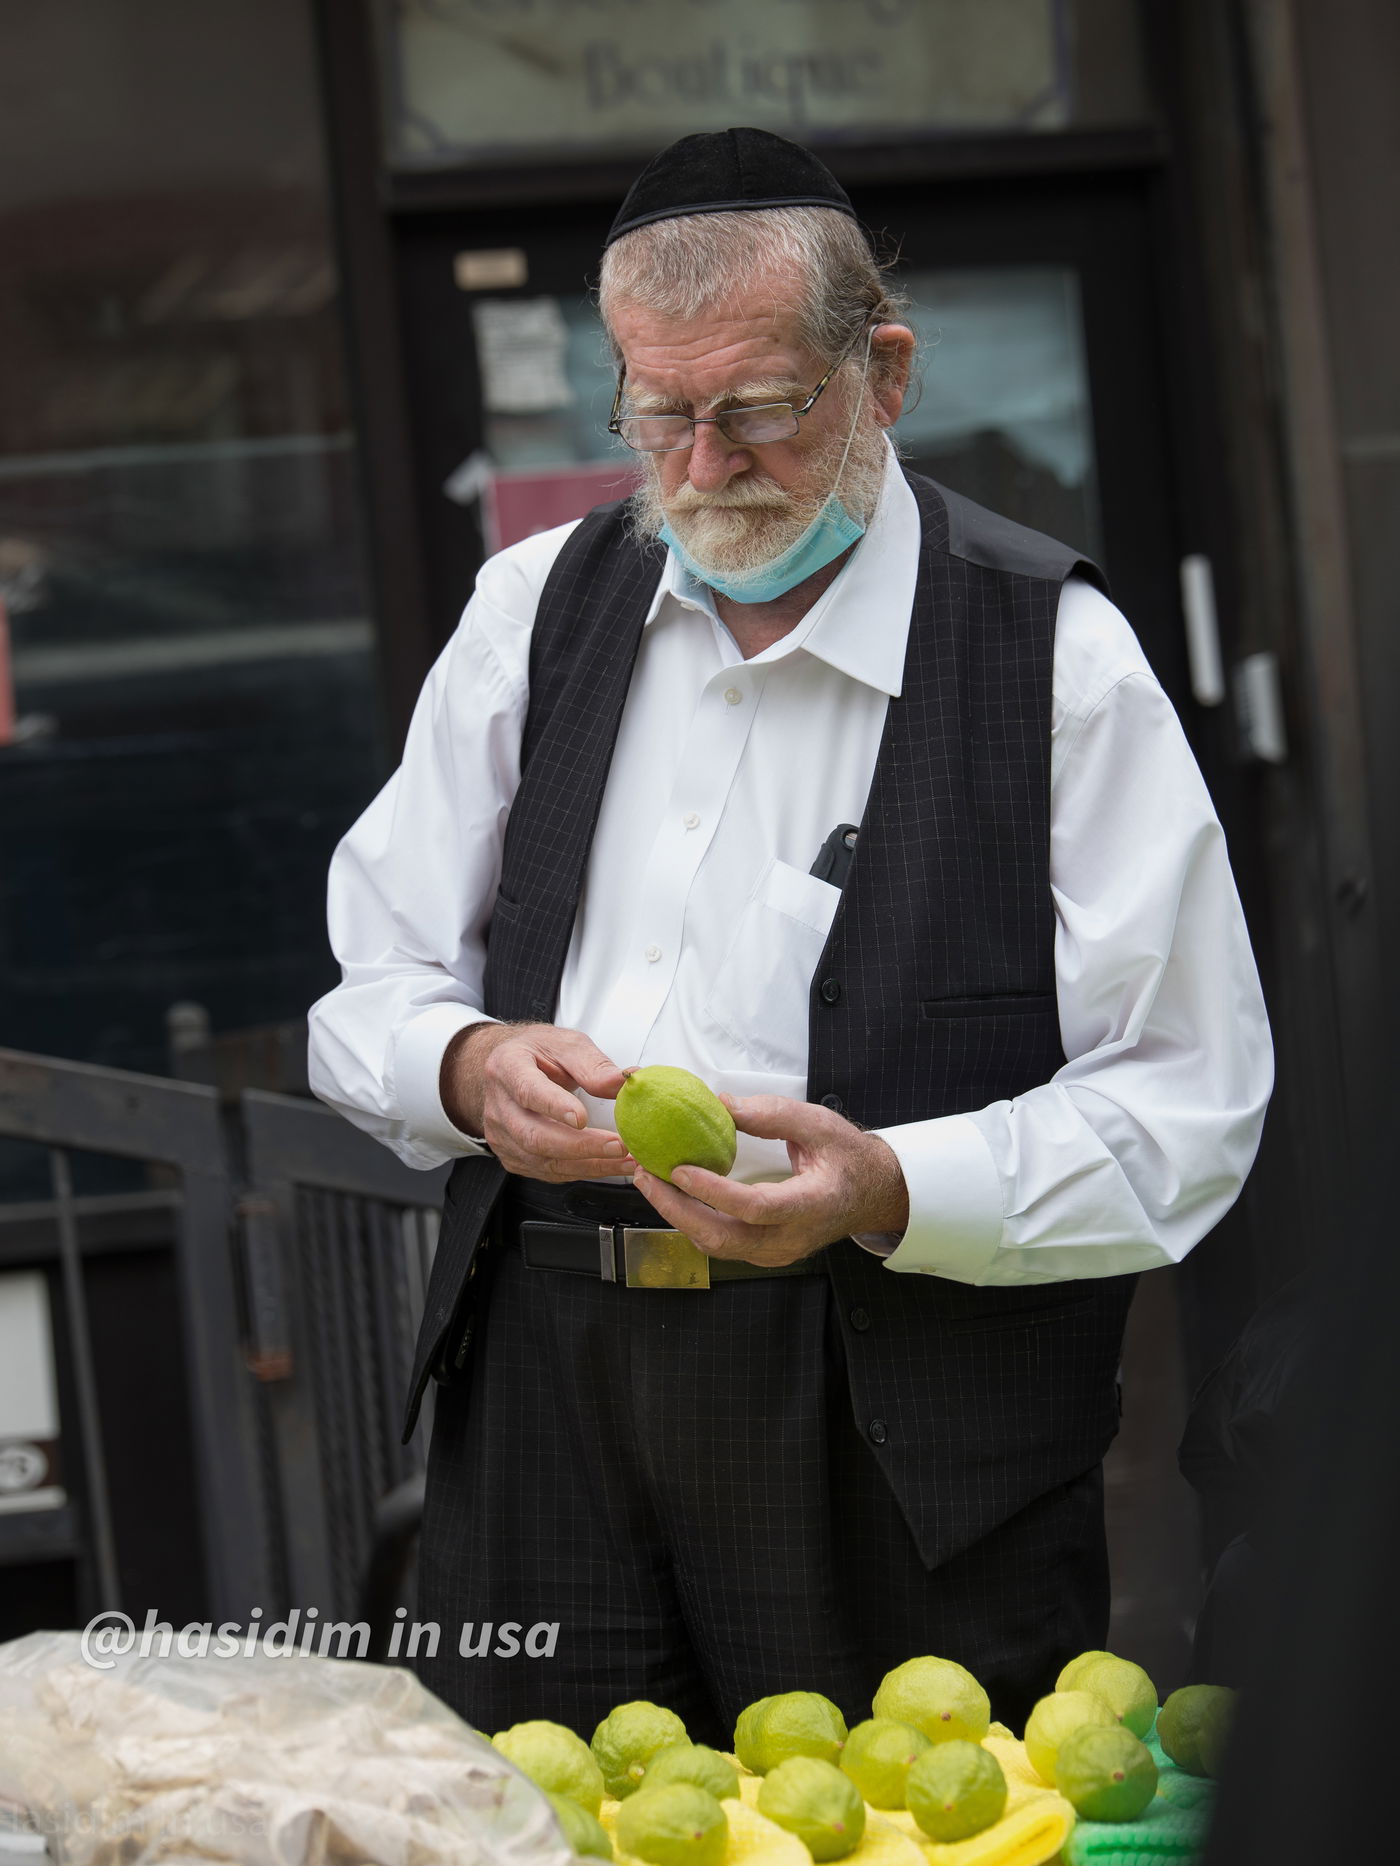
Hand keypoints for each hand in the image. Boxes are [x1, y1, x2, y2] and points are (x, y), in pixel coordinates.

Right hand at [441, 1022, 634, 1181]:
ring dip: (589, 1165)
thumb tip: (624, 1083)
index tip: (583, 1118)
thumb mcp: (567, 1045)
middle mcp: (499, 1106)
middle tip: (619, 1145)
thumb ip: (593, 1065)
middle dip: (581, 1146)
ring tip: (626, 1160)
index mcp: (508, 1067)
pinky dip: (582, 1171)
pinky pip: (548, 1172)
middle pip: (534, 1135)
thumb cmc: (540, 1054)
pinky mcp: (512, 1157)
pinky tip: (608, 1165)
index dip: (554, 1107)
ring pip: (543, 1161)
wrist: (512, 1070)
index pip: (528, 1091)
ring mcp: (501, 1136)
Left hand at [633, 1094, 908, 1266]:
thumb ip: (773, 1115)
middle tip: (645, 1175)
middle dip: (676, 1209)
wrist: (872, 1193)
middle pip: (724, 1237)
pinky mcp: (765, 1252)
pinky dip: (692, 1221)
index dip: (713, 1192)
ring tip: (649, 1181)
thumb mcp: (819, 1124)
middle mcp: (792, 1238)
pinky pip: (721, 1244)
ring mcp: (777, 1252)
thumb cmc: (848, 1157)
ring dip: (677, 1216)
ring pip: (716, 1246)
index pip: (755, 1207)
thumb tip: (721, 1105)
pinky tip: (674, 1195)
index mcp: (812, 1205)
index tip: (679, 1169)